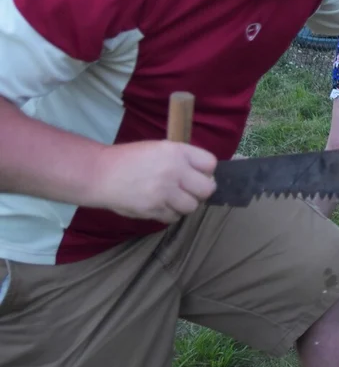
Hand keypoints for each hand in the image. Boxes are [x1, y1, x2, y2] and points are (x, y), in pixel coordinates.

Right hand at [89, 141, 217, 222]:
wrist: (100, 174)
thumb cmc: (130, 159)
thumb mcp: (160, 148)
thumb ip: (183, 159)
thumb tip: (205, 174)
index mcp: (177, 152)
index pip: (210, 163)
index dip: (207, 171)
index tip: (199, 174)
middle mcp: (174, 171)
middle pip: (207, 189)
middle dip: (201, 191)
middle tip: (190, 190)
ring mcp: (164, 192)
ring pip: (192, 206)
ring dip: (185, 204)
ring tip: (173, 198)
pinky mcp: (153, 209)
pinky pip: (174, 217)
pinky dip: (170, 214)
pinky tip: (161, 205)